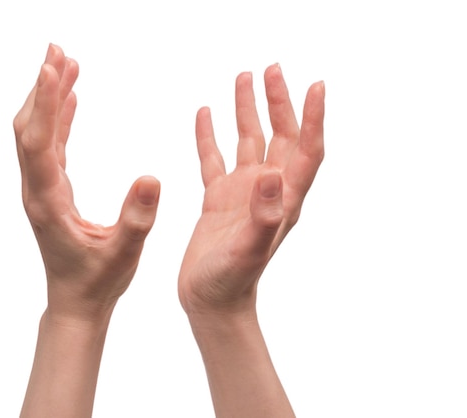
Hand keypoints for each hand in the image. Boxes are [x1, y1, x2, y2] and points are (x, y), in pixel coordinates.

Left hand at [13, 44, 160, 321]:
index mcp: (48, 202)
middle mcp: (38, 190)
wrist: (76, 302)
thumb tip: (151, 176)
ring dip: (49, 98)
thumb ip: (137, 217)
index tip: (55, 66)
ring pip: (38, 133)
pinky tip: (72, 99)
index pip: (40, 141)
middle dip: (41, 87)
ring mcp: (43, 189)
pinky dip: (60, 118)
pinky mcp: (53, 191)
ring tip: (65, 62)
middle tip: (56, 50)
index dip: (47, 102)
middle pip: (29, 128)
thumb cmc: (98, 281)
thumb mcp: (124, 252)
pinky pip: (52, 146)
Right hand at [178, 65, 324, 314]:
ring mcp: (242, 193)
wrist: (212, 301)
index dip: (313, 118)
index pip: (306, 151)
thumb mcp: (249, 250)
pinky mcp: (218, 199)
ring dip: (248, 110)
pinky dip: (211, 135)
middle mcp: (267, 191)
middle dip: (279, 103)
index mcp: (283, 200)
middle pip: (280, 137)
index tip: (315, 85)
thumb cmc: (232, 282)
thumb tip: (271, 174)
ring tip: (243, 78)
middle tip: (271, 69)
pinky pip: (215, 158)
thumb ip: (263, 215)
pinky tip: (205, 114)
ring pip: (248, 142)